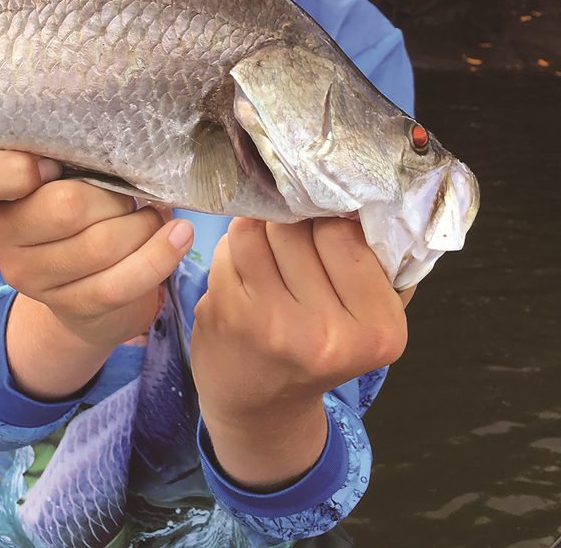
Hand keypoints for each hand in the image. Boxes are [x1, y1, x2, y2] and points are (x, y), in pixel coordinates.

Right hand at [0, 150, 194, 352]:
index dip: (12, 168)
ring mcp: (28, 276)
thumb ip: (57, 146)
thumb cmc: (70, 201)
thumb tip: (113, 120)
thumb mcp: (53, 170)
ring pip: (100, 245)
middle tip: (129, 187)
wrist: (81, 283)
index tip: (53, 163)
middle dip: (113, 193)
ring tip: (156, 211)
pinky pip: (121, 282)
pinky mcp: (68, 306)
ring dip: (143, 223)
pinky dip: (159, 254)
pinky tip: (178, 234)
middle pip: (64, 206)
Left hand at [190, 216, 413, 489]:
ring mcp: (271, 325)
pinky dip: (234, 248)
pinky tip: (244, 272)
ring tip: (268, 252)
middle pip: (297, 227)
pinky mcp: (227, 315)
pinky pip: (228, 248)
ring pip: (256, 229)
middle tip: (292, 239)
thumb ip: (377, 262)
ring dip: (258, 231)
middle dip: (291, 221)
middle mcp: (326, 333)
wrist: (265, 408)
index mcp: (378, 330)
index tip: (324, 226)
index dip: (329, 218)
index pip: (345, 233)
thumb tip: (362, 196)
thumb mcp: (370, 316)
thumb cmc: (322, 347)